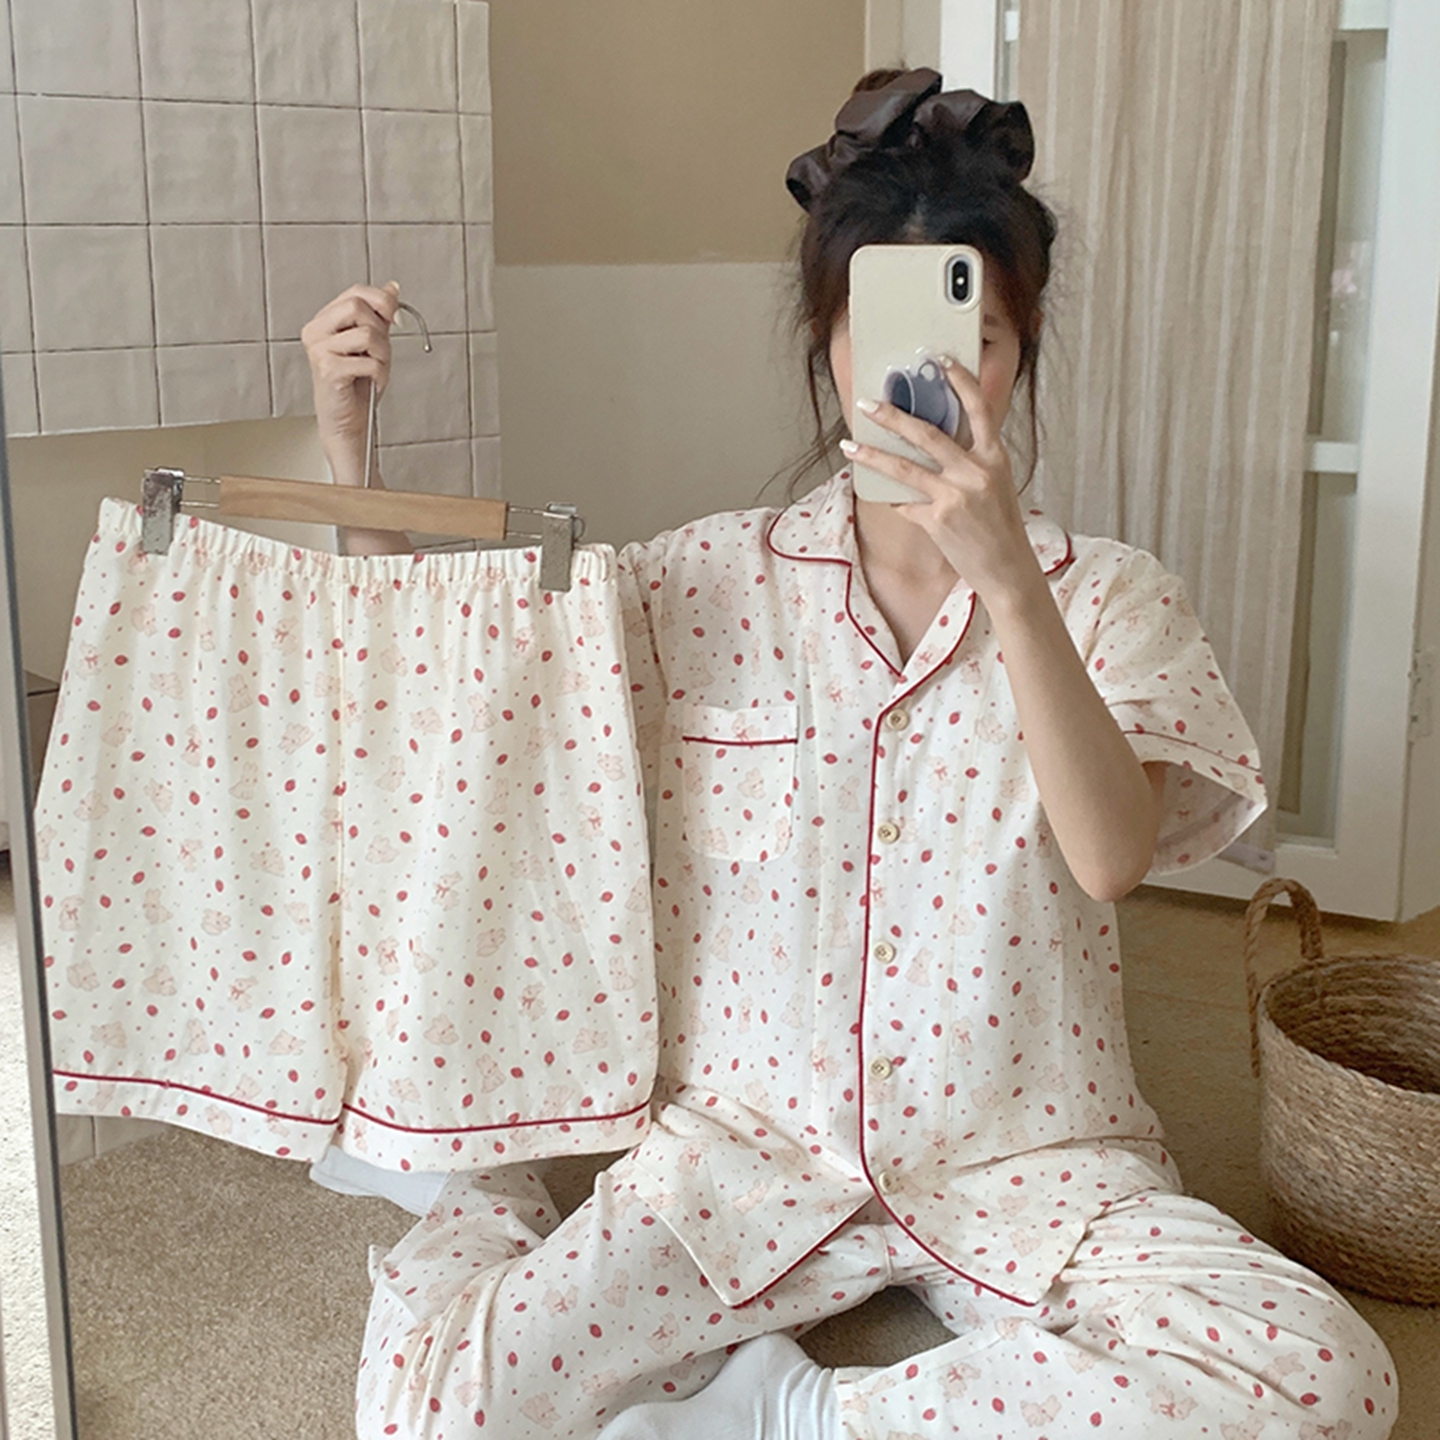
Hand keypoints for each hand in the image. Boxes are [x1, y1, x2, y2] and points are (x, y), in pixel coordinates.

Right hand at [301, 281, 401, 485]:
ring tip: (375, 370)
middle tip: (380, 352)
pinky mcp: (328, 369)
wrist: (347, 422)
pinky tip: (372, 383)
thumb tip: (392, 288)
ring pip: (366, 333)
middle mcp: (315, 331)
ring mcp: (319, 350)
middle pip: (357, 306)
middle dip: (380, 330)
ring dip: (382, 355)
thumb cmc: (357, 385)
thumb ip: (379, 316)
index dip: (381, 301)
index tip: (395, 318)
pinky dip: (380, 374)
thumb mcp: (372, 344)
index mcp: (324, 320)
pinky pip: (369, 361)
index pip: (355, 292)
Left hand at [843, 356, 1042, 608]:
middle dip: (893, 417)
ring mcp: (954, 497)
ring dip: (872, 455)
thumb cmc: (1000, 526)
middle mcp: (975, 473)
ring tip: (849, 445)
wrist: (1006, 568)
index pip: (979, 409)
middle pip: (927, 435)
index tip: (941, 360)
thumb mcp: (995, 484)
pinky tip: (881, 494)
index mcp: (994, 457)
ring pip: (904, 469)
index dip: (961, 381)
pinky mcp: (937, 520)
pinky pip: (904, 503)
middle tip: (868, 404)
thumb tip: (932, 442)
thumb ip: (970, 461)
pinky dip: (892, 498)